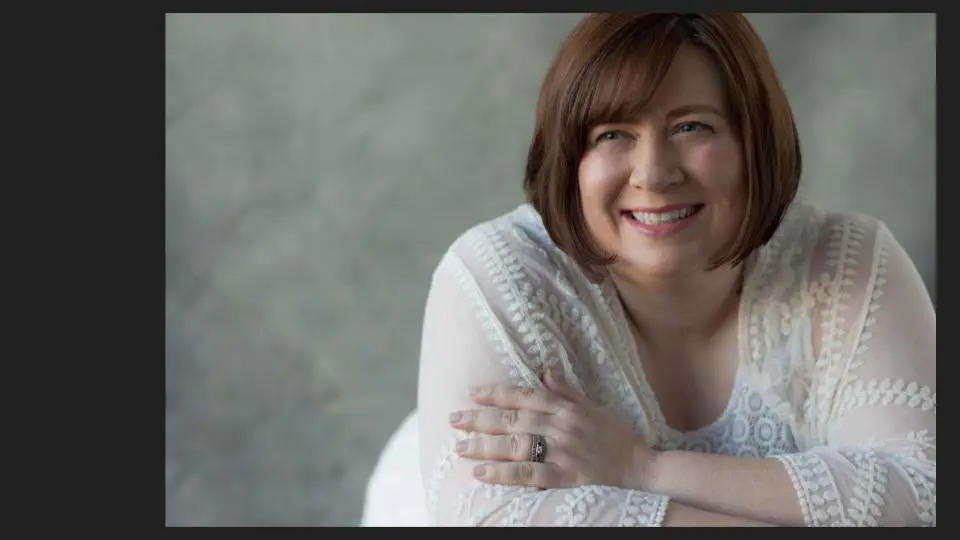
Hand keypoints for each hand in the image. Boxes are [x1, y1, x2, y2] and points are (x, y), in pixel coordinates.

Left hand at [449, 370, 657, 489]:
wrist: (642, 466)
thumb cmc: (617, 436)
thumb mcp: (594, 406)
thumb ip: (566, 391)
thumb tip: (544, 372)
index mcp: (567, 408)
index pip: (524, 396)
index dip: (496, 393)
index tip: (472, 392)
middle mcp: (562, 426)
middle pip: (513, 420)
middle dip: (480, 419)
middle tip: (454, 419)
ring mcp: (563, 451)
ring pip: (516, 445)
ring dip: (485, 446)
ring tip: (460, 447)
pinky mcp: (567, 476)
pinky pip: (529, 474)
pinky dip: (504, 473)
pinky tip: (482, 473)